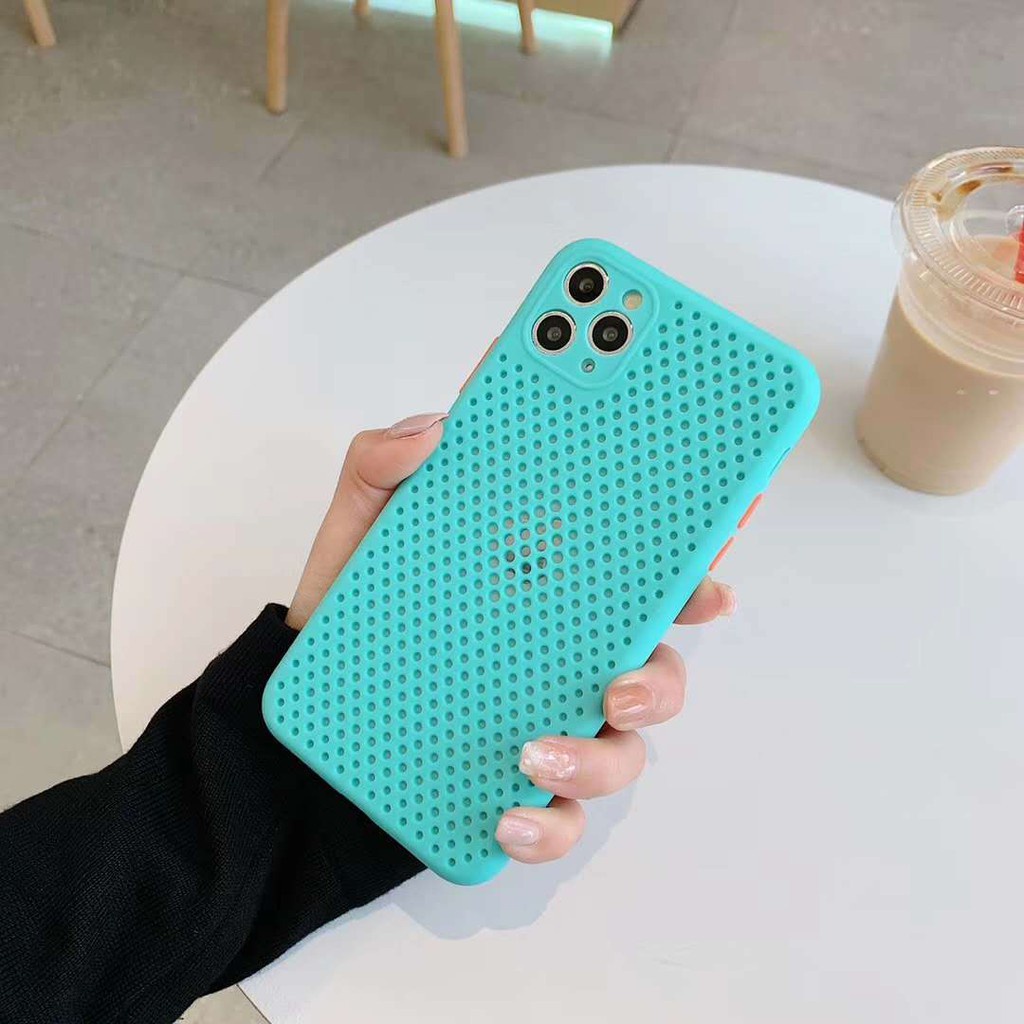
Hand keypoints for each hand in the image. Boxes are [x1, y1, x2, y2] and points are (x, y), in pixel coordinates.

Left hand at [287, 413, 735, 863]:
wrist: (316, 700)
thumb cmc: (359, 607)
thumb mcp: (362, 526)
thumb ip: (383, 465)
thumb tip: (431, 428)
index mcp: (550, 587)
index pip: (636, 566)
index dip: (694, 544)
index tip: (728, 520)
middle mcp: (569, 658)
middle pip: (655, 664)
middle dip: (661, 674)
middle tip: (620, 679)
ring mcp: (552, 723)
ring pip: (623, 749)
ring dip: (597, 756)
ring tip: (533, 751)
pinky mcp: (517, 786)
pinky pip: (557, 819)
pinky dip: (544, 825)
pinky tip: (504, 816)